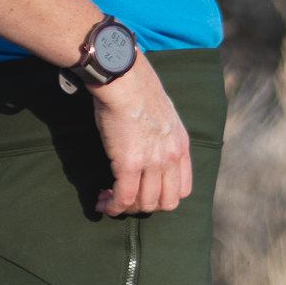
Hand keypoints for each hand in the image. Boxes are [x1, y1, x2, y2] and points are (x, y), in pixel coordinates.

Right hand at [91, 53, 191, 214]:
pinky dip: (112, 207)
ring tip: (108, 199)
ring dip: (126, 208)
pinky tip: (102, 204)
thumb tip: (146, 144)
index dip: (163, 198)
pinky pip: (124, 199)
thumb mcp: (162, 113)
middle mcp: (171, 157)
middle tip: (125, 199)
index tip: (144, 192)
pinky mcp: (129, 164)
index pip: (183, 189)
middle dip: (145, 207)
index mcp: (181, 145)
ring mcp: (152, 162)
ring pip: (145, 204)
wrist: (123, 76)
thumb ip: (161, 135)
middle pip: (166, 203)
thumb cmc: (135, 87)